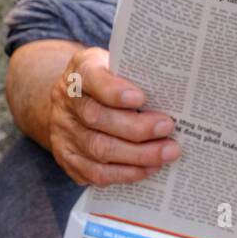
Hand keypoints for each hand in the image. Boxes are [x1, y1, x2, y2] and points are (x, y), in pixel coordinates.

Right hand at [47, 46, 180, 185]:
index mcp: (80, 71)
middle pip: (96, 117)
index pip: (91, 79)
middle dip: (136, 127)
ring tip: (166, 152)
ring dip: (137, 154)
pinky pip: (94, 172)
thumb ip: (136, 73)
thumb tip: (172, 91)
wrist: (73, 100)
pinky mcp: (67, 159)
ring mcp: (63, 133)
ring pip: (97, 148)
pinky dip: (125, 173)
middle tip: (167, 128)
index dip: (113, 91)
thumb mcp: (116, 64)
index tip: (141, 98)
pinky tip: (148, 168)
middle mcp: (66, 103)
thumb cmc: (108, 79)